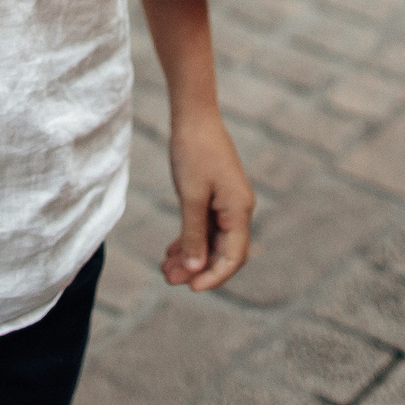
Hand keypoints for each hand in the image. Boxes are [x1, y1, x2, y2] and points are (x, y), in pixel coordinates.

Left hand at [162, 114, 253, 290]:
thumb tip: (195, 269)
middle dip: (197, 269)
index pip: (233, 258)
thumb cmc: (193, 152)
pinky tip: (171, 251)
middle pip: (222, 253)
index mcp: (239, 211)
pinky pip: (206, 227)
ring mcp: (227, 203)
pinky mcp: (216, 196)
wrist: (194, 116)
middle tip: (168, 279)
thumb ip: (193, 234)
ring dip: (191, 256)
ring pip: (212, 241)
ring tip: (165, 269)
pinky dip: (190, 239)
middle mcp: (238, 210)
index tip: (189, 288)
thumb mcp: (190, 196)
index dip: (213, 277)